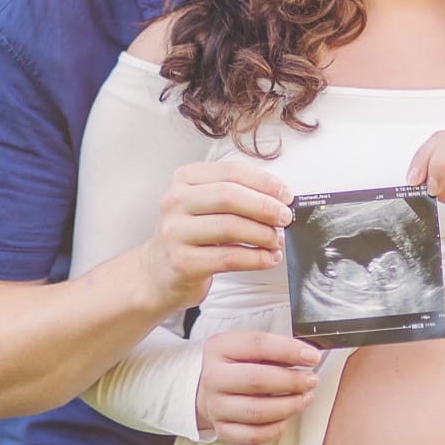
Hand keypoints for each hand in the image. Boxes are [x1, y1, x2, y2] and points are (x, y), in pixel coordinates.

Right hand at [139, 162, 292, 310]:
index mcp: (185, 179)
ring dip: (263, 234)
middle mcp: (175, 202)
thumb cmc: (191, 235)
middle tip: (286, 218)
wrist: (157, 273)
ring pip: (230, 227)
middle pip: (230, 196)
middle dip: (266, 206)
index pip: (231, 172)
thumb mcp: (205, 204)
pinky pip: (229, 258)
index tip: (287, 195)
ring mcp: (175, 232)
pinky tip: (269, 258)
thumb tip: (280, 198)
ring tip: (277, 240)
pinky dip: (256, 258)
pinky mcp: (182, 262)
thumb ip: (236, 195)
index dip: (265, 182)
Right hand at [195, 331, 322, 444]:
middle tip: (312, 380)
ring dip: (289, 406)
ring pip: (257, 411)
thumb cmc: (237, 365)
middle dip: (292, 381)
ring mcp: (215, 406)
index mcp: (220, 347)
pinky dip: (275, 429)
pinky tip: (286, 418)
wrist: (209, 389)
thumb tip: (308, 356)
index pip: (258, 345)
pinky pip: (253, 436)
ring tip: (304, 398)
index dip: (289, 350)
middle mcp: (213, 377)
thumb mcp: (249, 347)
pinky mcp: (222, 429)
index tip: (313, 357)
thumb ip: (275, 349)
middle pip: (256, 379)